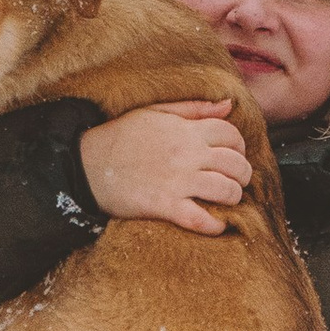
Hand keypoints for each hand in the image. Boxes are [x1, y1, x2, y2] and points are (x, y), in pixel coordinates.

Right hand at [80, 98, 248, 235]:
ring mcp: (176, 181)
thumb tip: (228, 105)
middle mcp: (186, 154)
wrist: (86, 165)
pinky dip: (214, 225)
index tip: (234, 154)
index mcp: (185, 130)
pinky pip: (200, 219)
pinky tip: (217, 225)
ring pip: (225, 190)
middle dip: (243, 174)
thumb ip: (193, 108)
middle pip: (234, 163)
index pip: (230, 134)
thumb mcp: (155, 112)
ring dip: (233, 197)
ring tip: (228, 200)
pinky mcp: (164, 206)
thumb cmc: (120, 137)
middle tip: (238, 180)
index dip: (239, 145)